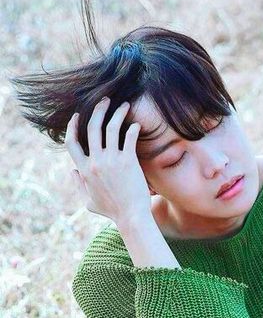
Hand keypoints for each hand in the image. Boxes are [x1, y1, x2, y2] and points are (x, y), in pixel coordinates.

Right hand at [65, 97, 150, 223]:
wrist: (131, 217)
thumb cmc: (112, 211)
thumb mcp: (88, 201)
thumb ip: (78, 185)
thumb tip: (72, 171)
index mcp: (84, 170)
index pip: (71, 143)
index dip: (72, 126)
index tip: (77, 116)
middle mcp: (96, 162)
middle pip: (92, 128)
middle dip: (97, 110)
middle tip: (105, 100)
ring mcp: (112, 160)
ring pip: (111, 128)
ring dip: (117, 113)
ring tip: (125, 106)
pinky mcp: (128, 161)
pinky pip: (129, 138)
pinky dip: (133, 128)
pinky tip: (137, 125)